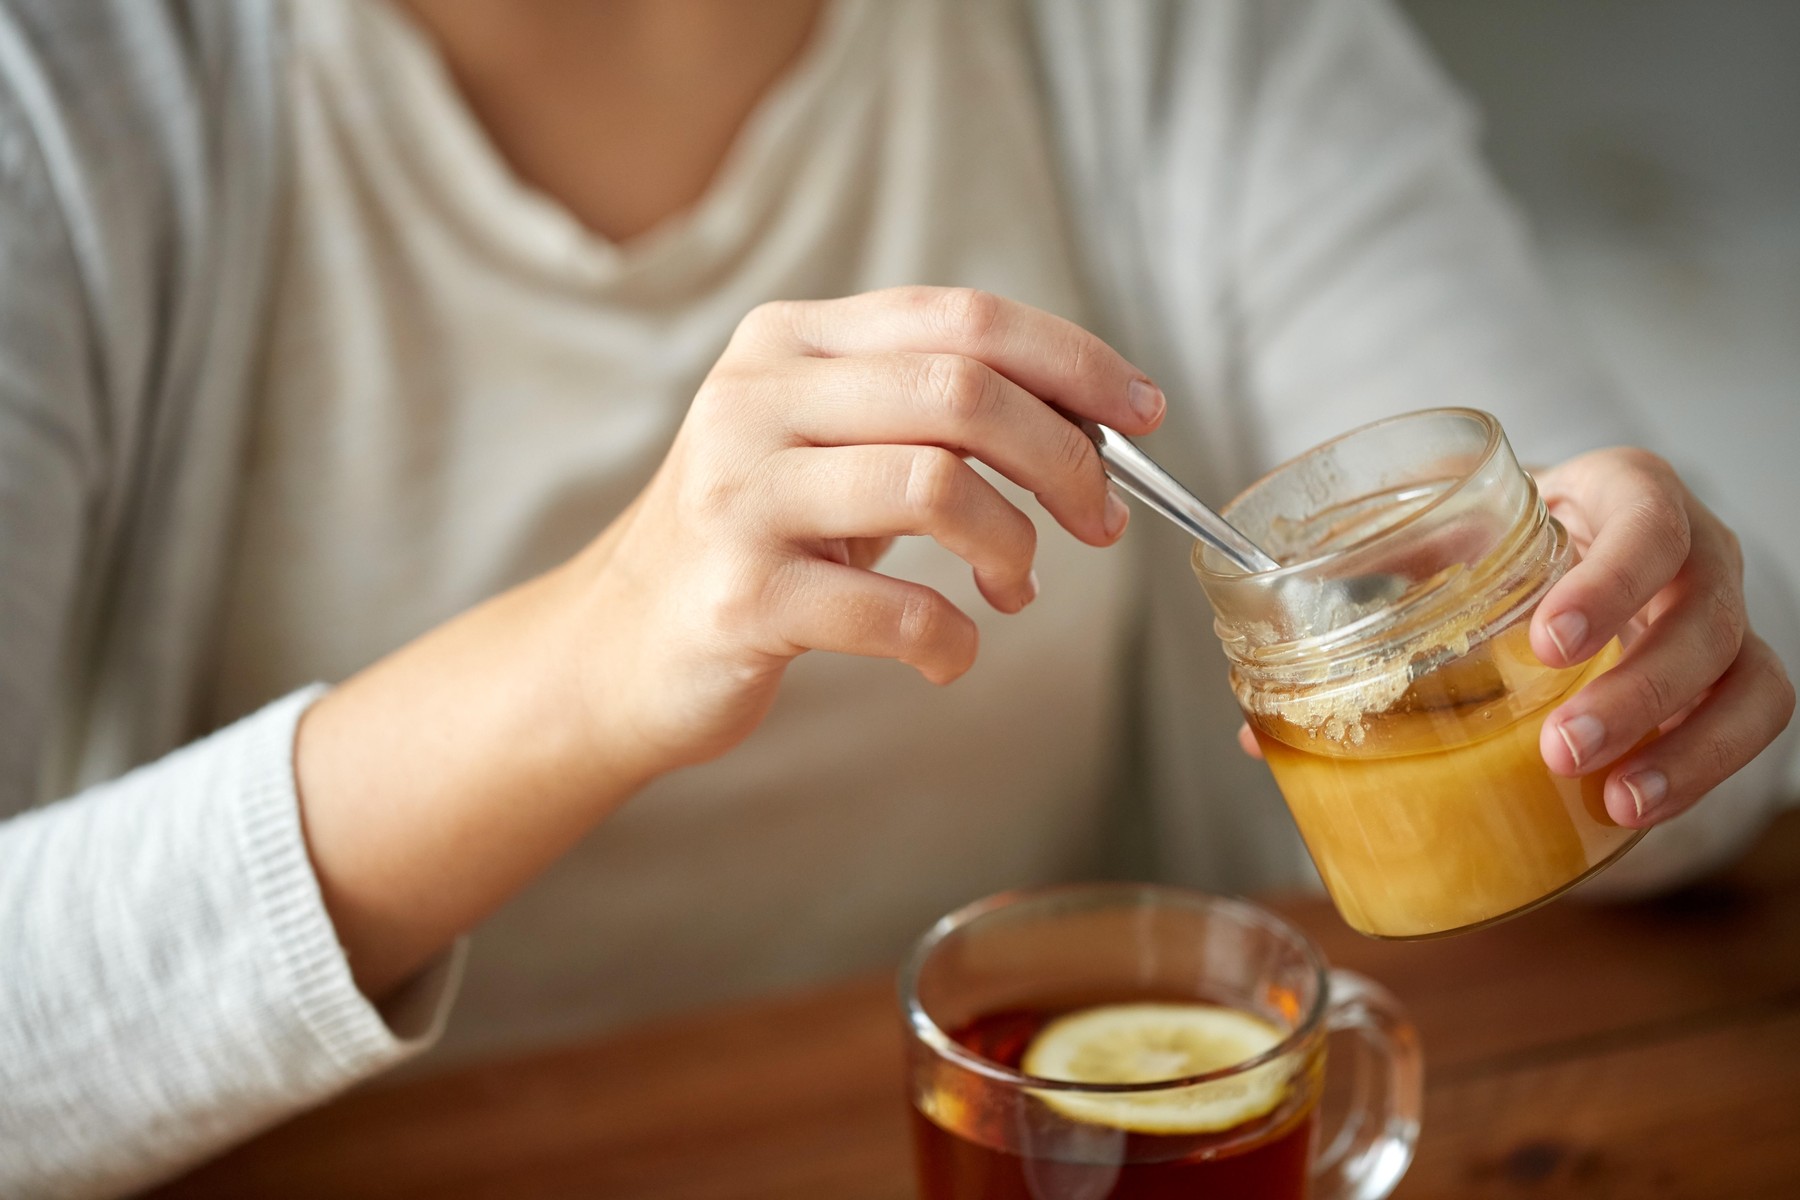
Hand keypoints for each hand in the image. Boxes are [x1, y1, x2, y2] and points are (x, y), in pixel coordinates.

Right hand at [563, 286, 1163, 779]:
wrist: (615, 646)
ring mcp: (739, 496)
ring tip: (1014, 589)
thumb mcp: (826, 446)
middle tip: (1101, 523)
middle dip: (1065, 460)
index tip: (1144, 414)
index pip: (963, 317)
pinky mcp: (739, 595)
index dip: (1073, 362)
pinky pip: (896, 610)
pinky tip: (948, 652)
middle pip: (963, 391)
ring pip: (938, 485)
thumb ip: (929, 413)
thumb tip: (1092, 424)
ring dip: (1014, 547)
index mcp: (790, 343)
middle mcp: (755, 399)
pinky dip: (953, 639)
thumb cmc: (756, 541)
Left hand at [1233, 449, 1796, 831]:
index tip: (1546, 641)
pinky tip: (1632, 812)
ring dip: (1684, 745)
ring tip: (1610, 797)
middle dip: (1640, 687)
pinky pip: (1751, 724)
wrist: (1569, 551)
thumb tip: (1251, 732)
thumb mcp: (1438, 549)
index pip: (1649, 520)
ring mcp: (1721, 617)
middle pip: (1707, 613)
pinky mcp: (1730, 680)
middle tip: (1563, 745)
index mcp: (1622, 496)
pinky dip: (1702, 769)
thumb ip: (1358, 604)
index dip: (1610, 582)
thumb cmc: (1498, 550)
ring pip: (1749, 678)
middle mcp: (1693, 553)